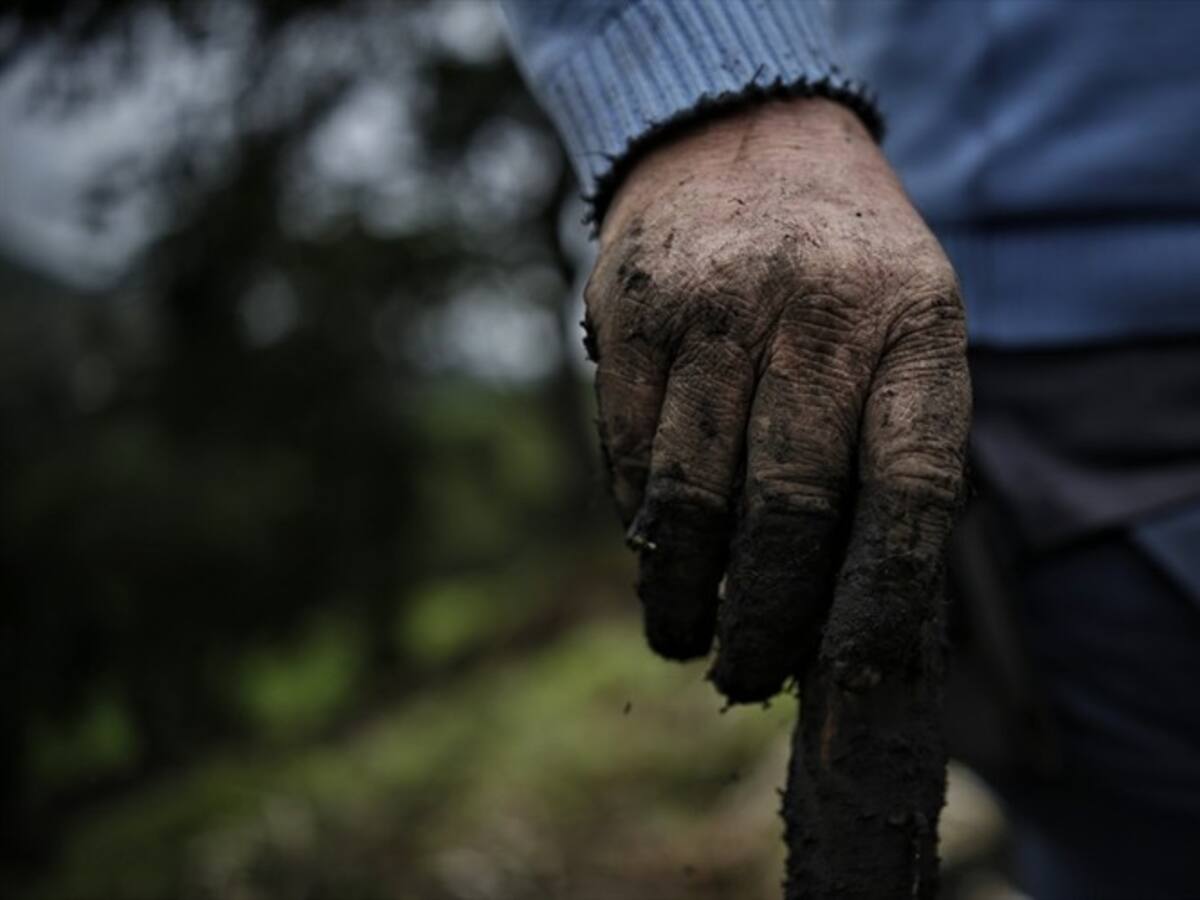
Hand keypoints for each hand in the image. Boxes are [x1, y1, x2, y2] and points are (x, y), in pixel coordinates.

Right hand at [585, 97, 969, 702]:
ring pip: (690, 492)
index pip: (909, 488)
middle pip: (788, 508)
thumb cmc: (842, 263)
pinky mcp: (631, 313)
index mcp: (913, 322)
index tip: (850, 672)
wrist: (740, 134)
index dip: (878, 598)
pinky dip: (641, 518)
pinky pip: (630, 449)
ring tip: (687, 635)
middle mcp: (817, 309)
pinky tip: (656, 546)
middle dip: (765, 618)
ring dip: (684, 588)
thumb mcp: (907, 322)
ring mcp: (713, 307)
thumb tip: (851, 605)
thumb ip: (892, 443)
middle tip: (748, 673)